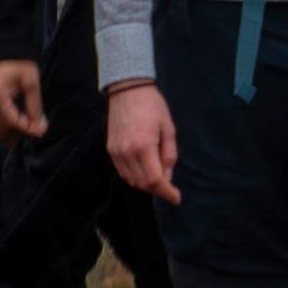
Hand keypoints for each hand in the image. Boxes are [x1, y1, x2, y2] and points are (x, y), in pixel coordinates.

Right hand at [0, 59, 46, 141]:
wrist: (4, 52)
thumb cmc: (19, 63)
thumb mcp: (31, 81)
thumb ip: (35, 106)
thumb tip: (40, 127)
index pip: (11, 120)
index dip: (27, 130)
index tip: (42, 131)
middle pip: (2, 129)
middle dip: (20, 134)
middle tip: (36, 129)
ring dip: (12, 135)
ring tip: (27, 129)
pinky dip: (4, 130)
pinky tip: (16, 127)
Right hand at [107, 81, 181, 204]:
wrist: (128, 89)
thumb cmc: (152, 106)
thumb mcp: (168, 128)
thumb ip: (169, 154)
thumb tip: (167, 177)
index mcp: (144, 146)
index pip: (154, 180)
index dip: (166, 192)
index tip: (176, 198)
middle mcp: (127, 152)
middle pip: (142, 184)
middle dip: (158, 189)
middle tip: (169, 187)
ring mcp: (116, 152)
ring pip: (131, 180)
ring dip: (146, 184)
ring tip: (158, 176)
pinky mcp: (110, 149)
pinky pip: (122, 172)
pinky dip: (134, 176)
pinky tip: (144, 169)